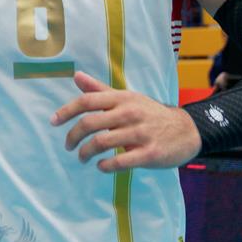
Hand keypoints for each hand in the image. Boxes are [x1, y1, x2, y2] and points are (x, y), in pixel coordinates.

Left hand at [51, 72, 201, 172]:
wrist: (188, 130)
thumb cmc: (149, 113)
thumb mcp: (126, 98)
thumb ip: (100, 90)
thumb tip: (76, 76)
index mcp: (121, 98)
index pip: (87, 101)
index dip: (66, 111)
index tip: (53, 122)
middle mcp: (129, 113)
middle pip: (90, 123)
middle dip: (72, 136)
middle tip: (68, 146)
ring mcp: (140, 133)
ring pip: (101, 143)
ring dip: (85, 153)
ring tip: (82, 158)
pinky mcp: (150, 153)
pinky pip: (120, 161)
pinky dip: (105, 166)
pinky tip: (101, 166)